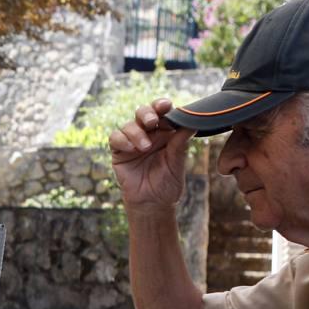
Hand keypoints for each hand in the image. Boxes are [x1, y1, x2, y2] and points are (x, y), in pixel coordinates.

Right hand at [109, 98, 196, 212]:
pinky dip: (122, 140)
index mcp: (165, 132)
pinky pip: (115, 138)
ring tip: (145, 147)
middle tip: (152, 122)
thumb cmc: (168, 183)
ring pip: (129, 125)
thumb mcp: (177, 162)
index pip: (162, 113)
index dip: (162, 105)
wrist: (153, 203)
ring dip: (136, 132)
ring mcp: (132, 141)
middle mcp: (148, 134)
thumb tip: (192, 123)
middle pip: (143, 112)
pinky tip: (131, 149)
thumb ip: (180, 143)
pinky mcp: (119, 151)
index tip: (166, 105)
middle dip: (147, 113)